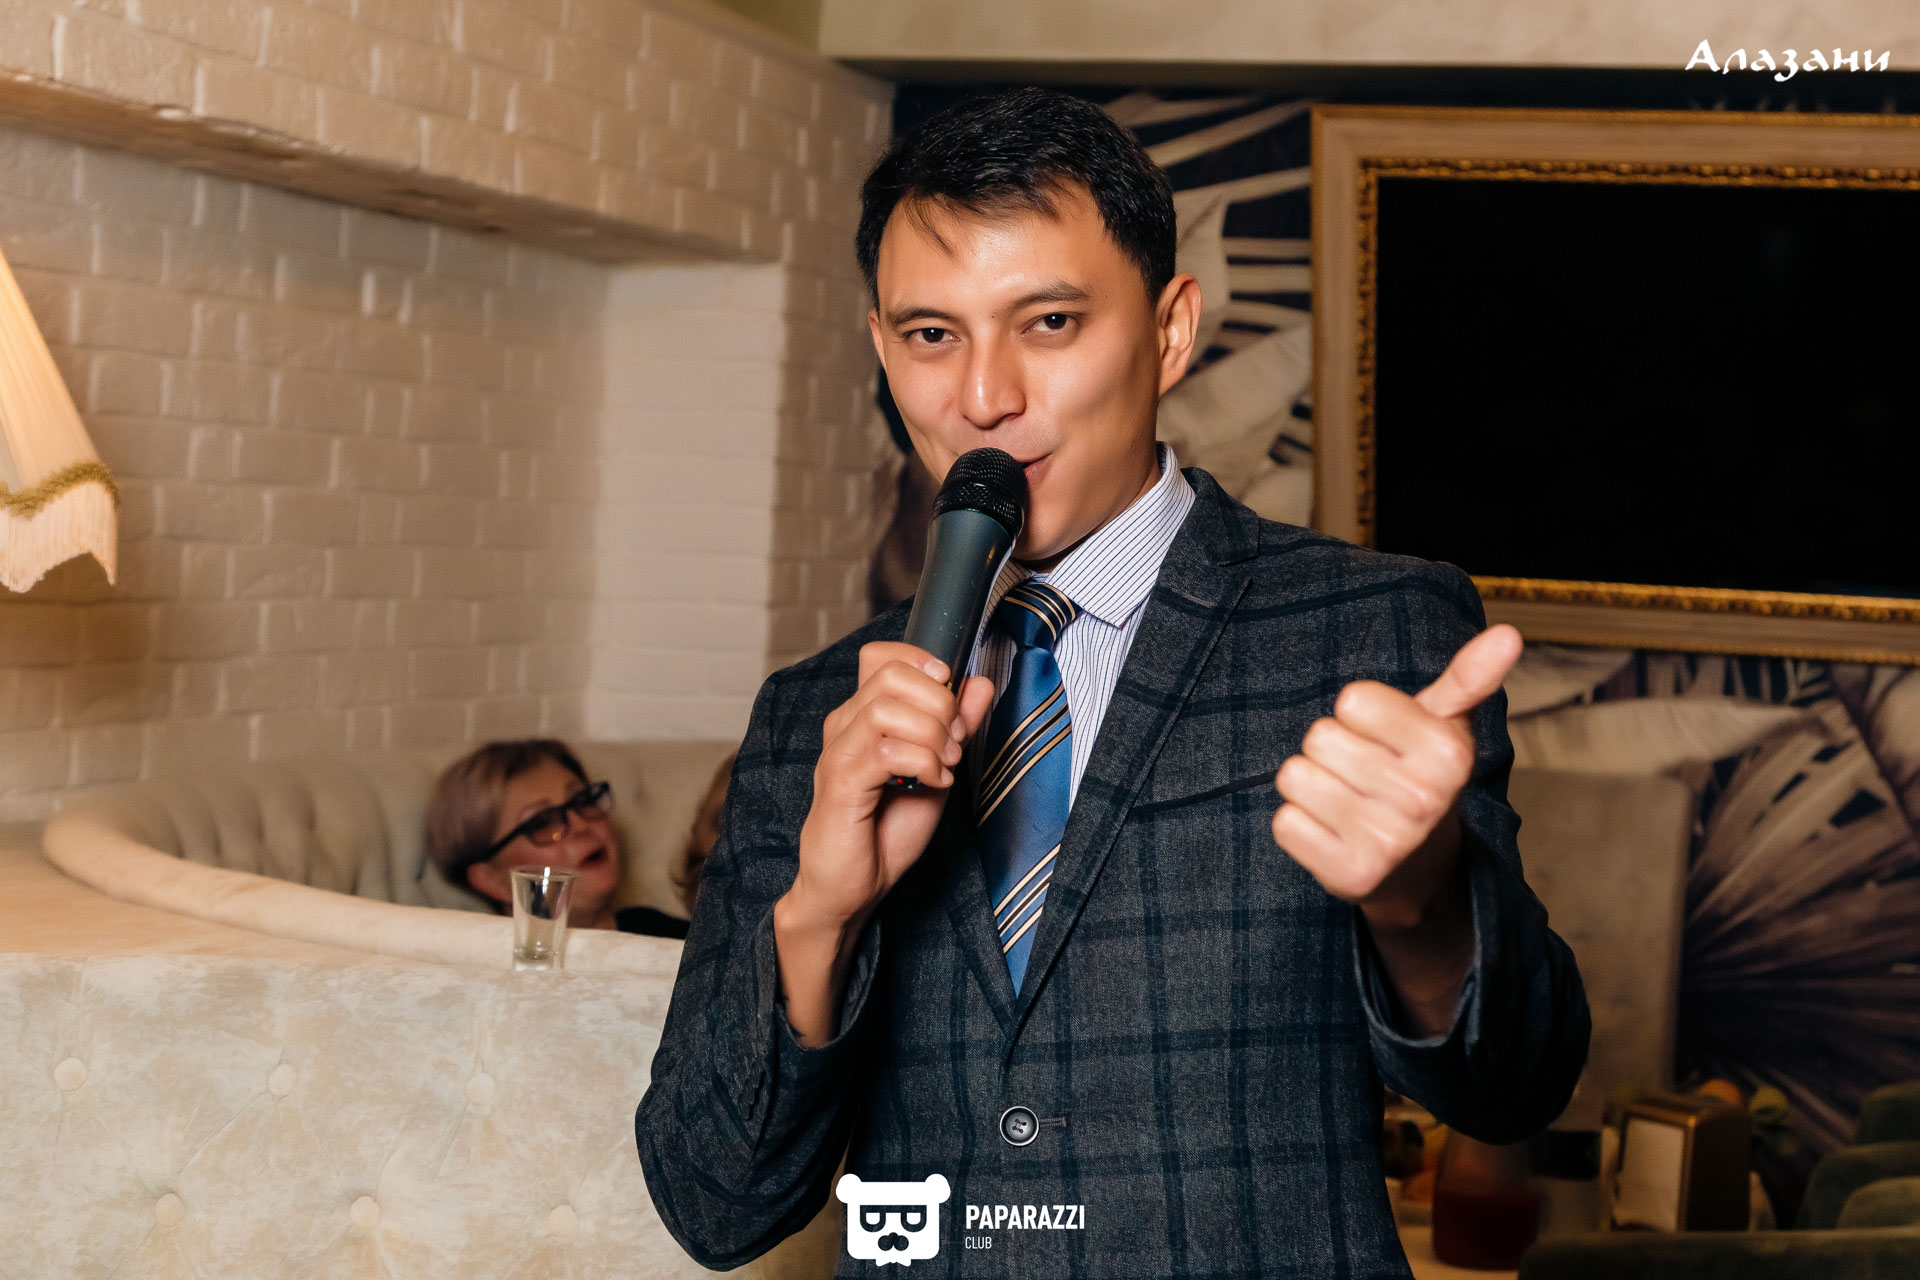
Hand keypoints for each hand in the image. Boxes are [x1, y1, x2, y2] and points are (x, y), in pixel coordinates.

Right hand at [785, 642, 995, 933]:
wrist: (852, 888)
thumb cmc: (885, 832)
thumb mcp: (936, 770)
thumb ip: (956, 727)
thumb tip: (978, 683)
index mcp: (862, 717)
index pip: (880, 656)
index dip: (921, 662)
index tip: (951, 695)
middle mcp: (844, 727)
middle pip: (891, 676)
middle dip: (939, 703)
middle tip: (956, 742)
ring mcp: (839, 754)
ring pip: (885, 708)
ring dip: (932, 734)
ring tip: (946, 765)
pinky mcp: (840, 786)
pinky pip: (885, 752)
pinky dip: (923, 763)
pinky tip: (935, 783)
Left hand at [1272, 623, 1521, 928]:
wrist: (1418, 869)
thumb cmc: (1419, 776)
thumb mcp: (1444, 725)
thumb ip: (1467, 677)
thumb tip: (1508, 633)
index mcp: (1448, 753)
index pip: (1353, 699)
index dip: (1359, 714)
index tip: (1384, 738)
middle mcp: (1423, 799)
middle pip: (1319, 737)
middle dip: (1332, 750)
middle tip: (1363, 774)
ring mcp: (1387, 842)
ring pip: (1295, 776)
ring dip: (1311, 786)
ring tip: (1346, 800)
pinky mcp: (1350, 875)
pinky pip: (1285, 823)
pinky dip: (1299, 825)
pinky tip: (1332, 833)